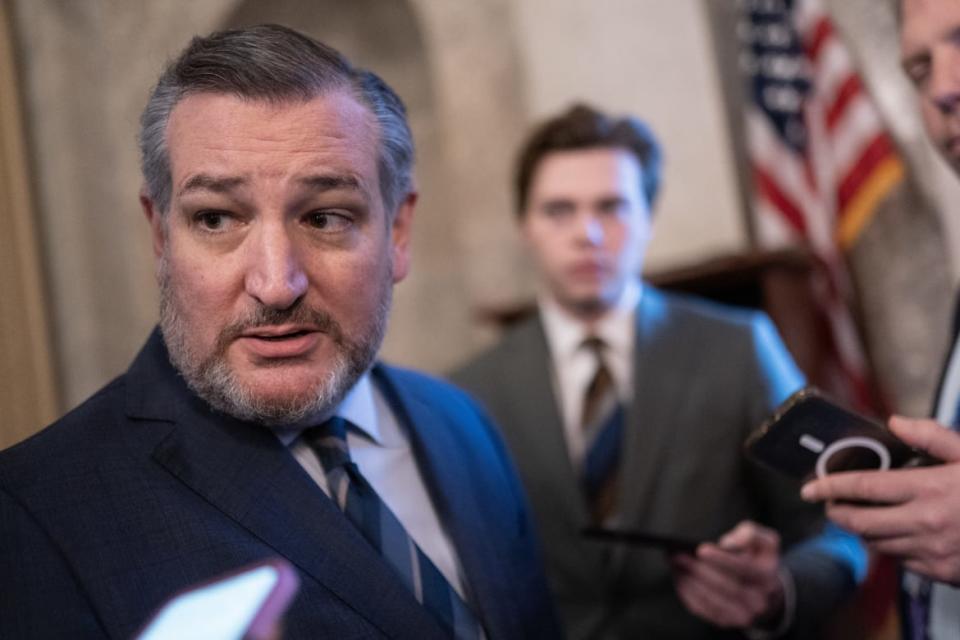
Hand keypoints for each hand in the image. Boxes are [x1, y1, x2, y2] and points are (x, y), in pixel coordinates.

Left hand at [671, 520, 784, 628]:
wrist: (766, 593)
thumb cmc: (758, 560)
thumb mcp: (765, 541)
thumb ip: (751, 534)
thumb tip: (728, 543)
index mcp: (767, 577)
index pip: (744, 568)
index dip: (721, 559)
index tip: (700, 549)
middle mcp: (758, 600)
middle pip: (725, 586)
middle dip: (698, 569)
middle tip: (677, 554)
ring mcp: (742, 614)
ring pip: (711, 599)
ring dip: (689, 581)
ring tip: (674, 563)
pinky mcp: (726, 621)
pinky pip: (702, 609)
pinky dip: (687, 592)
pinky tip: (678, 576)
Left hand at [801, 415, 959, 583]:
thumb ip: (931, 437)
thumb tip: (895, 423)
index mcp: (930, 490)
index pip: (863, 488)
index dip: (830, 487)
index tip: (810, 487)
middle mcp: (926, 524)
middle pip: (859, 523)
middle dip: (837, 513)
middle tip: (829, 503)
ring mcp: (933, 552)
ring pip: (877, 544)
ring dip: (863, 531)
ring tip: (861, 515)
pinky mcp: (943, 574)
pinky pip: (902, 562)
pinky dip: (891, 547)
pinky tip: (896, 533)